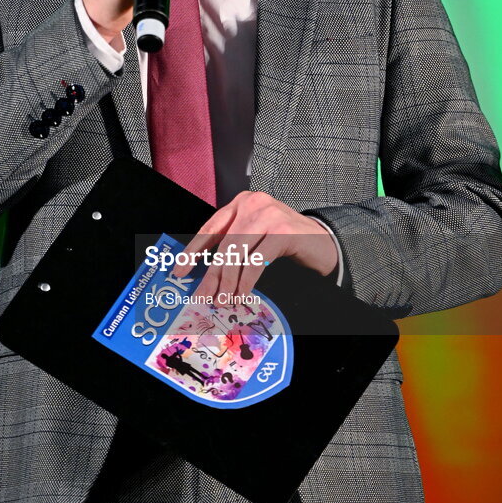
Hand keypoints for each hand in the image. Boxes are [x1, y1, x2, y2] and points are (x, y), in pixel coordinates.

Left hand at [171, 190, 338, 300]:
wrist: (321, 240)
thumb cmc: (284, 239)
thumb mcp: (254, 235)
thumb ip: (233, 245)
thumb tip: (206, 275)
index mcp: (241, 202)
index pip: (211, 228)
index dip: (193, 251)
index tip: (180, 269)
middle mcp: (252, 203)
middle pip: (223, 243)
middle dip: (212, 275)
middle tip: (203, 297)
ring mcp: (269, 215)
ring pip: (237, 252)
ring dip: (228, 282)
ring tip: (224, 300)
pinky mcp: (283, 231)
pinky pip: (257, 260)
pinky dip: (247, 281)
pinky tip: (242, 294)